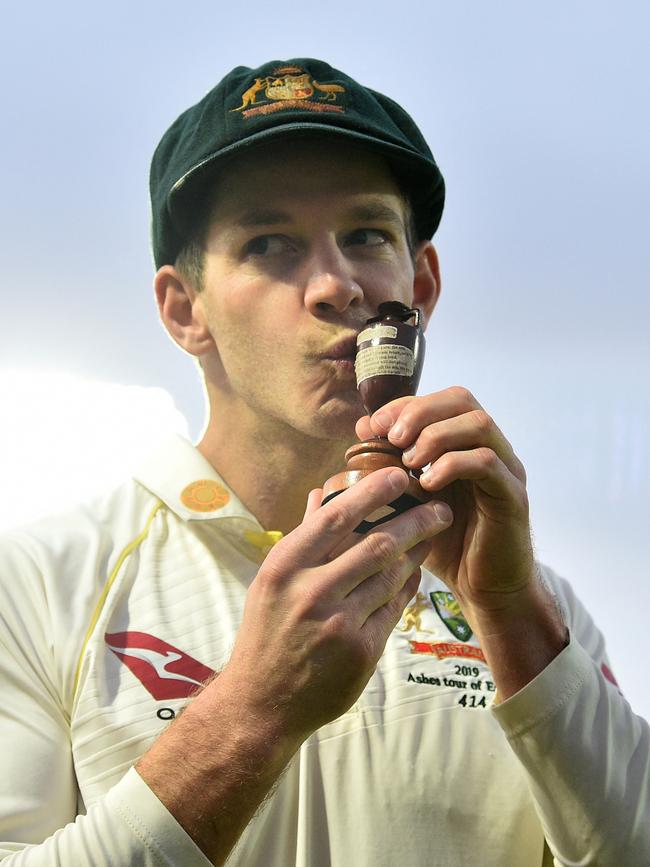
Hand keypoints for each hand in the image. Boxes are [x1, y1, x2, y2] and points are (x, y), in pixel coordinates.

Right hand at [222, 466, 452, 744]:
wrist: (262, 703)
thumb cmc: (266, 632)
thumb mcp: (272, 580)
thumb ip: (302, 536)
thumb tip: (322, 492)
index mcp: (285, 567)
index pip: (336, 517)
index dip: (372, 491)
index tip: (399, 475)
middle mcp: (311, 592)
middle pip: (377, 544)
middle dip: (416, 520)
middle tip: (439, 505)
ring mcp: (339, 624)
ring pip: (392, 575)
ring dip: (418, 551)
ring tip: (433, 532)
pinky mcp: (362, 652)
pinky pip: (395, 608)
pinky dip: (408, 586)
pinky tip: (415, 572)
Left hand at [355, 386, 534, 622]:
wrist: (484, 589)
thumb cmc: (446, 543)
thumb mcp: (409, 500)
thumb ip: (389, 464)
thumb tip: (361, 429)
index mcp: (466, 444)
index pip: (440, 400)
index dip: (405, 404)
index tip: (374, 426)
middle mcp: (491, 449)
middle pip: (462, 399)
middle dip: (421, 411)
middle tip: (393, 438)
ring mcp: (506, 469)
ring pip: (479, 424)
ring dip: (436, 435)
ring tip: (408, 461)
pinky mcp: (513, 495)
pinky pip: (488, 463)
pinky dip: (453, 465)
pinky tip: (428, 484)